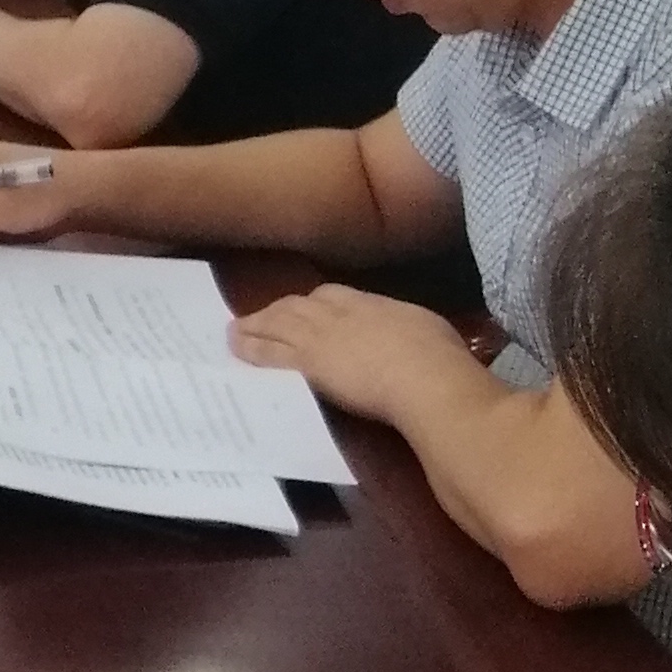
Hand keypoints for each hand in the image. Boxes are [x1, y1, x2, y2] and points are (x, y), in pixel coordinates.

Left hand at [233, 284, 470, 425]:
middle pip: (298, 305)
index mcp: (371, 304)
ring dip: (254, 325)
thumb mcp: (429, 330)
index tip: (305, 306)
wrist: (422, 377)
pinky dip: (249, 349)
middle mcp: (338, 313)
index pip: (333, 295)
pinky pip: (267, 353)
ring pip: (276, 324)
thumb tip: (417, 336)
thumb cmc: (437, 356)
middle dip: (277, 310)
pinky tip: (235, 349)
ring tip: (235, 330)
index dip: (314, 301)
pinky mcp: (304, 363)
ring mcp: (318, 336)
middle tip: (261, 316)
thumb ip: (412, 331)